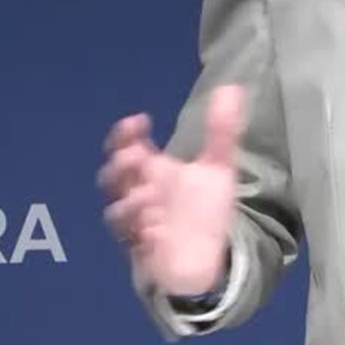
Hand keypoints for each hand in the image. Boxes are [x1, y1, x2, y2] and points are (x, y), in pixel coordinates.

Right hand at [98, 84, 243, 294]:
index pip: (128, 146)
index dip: (126, 133)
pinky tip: (152, 224)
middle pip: (113, 176)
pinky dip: (136, 229)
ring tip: (150, 194)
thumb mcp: (218, 168)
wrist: (207, 256)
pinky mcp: (141, 249)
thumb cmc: (205, 211)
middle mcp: (140, 194)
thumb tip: (231, 88)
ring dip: (128, 200)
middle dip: (120, 164)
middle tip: (137, 155)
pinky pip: (128, 239)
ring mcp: (138, 223)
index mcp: (154, 172)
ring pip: (115, 211)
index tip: (139, 121)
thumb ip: (221, 131)